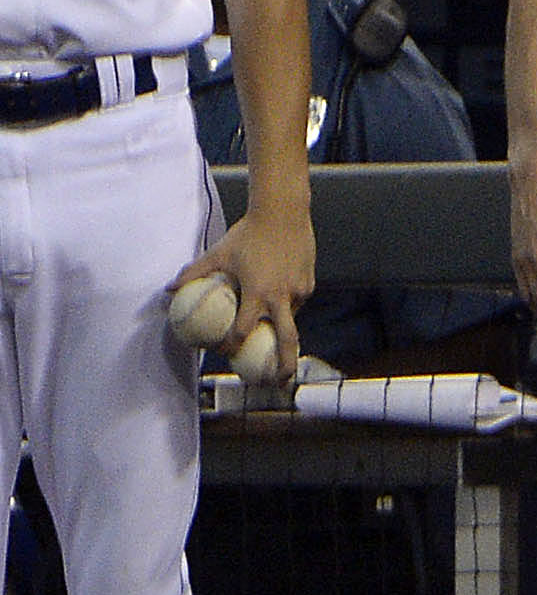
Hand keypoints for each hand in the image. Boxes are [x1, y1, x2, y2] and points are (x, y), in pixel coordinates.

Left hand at [178, 207, 316, 380]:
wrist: (283, 212)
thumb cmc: (248, 233)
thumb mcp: (218, 254)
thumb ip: (193, 273)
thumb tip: (168, 290)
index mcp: (258, 294)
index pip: (243, 332)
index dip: (231, 345)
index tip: (224, 350)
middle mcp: (282, 296)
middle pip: (287, 340)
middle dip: (285, 365)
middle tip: (279, 382)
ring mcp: (300, 290)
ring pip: (292, 318)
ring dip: (282, 331)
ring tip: (277, 341)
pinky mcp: (310, 281)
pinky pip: (298, 301)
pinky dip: (288, 307)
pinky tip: (280, 299)